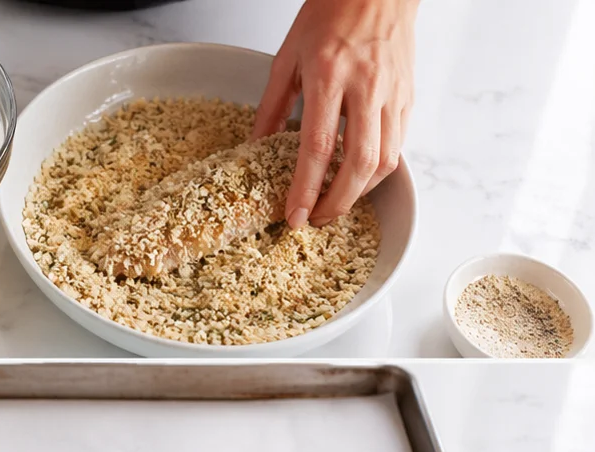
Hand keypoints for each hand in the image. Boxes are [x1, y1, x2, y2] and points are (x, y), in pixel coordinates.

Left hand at [252, 0, 418, 227]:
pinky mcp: (407, 97)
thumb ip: (271, 104)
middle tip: (316, 219)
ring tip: (336, 203)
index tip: (295, 216)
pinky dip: (377, 172)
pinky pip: (397, 146)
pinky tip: (357, 178)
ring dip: (359, 193)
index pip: (318, 146)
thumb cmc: (332, 12)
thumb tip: (256, 147)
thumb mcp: (288, 54)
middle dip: (336, 203)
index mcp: (328, 73)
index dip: (306, 188)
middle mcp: (365, 85)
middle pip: (358, 163)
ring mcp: (392, 93)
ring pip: (384, 161)